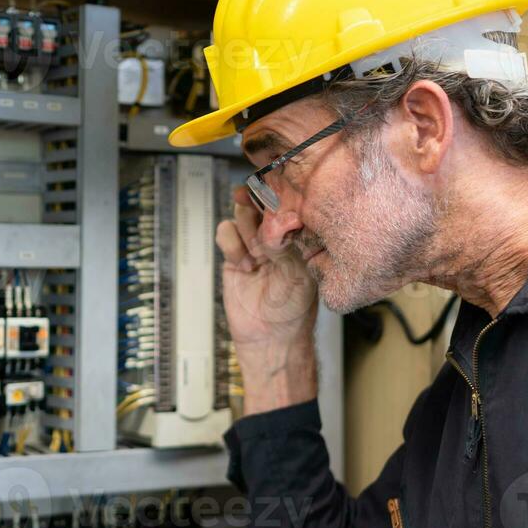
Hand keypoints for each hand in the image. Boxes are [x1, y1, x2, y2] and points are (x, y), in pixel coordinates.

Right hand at [216, 187, 319, 413]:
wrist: (271, 339)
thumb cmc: (295, 311)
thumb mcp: (302, 271)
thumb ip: (292, 242)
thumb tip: (285, 216)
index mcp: (298, 237)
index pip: (286, 203)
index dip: (278, 193)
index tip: (274, 188)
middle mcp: (276, 238)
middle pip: (260, 202)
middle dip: (257, 203)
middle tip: (257, 210)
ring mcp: (253, 246)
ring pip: (241, 215)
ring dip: (246, 227)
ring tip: (255, 251)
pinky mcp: (234, 257)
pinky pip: (225, 233)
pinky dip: (232, 243)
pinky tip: (244, 264)